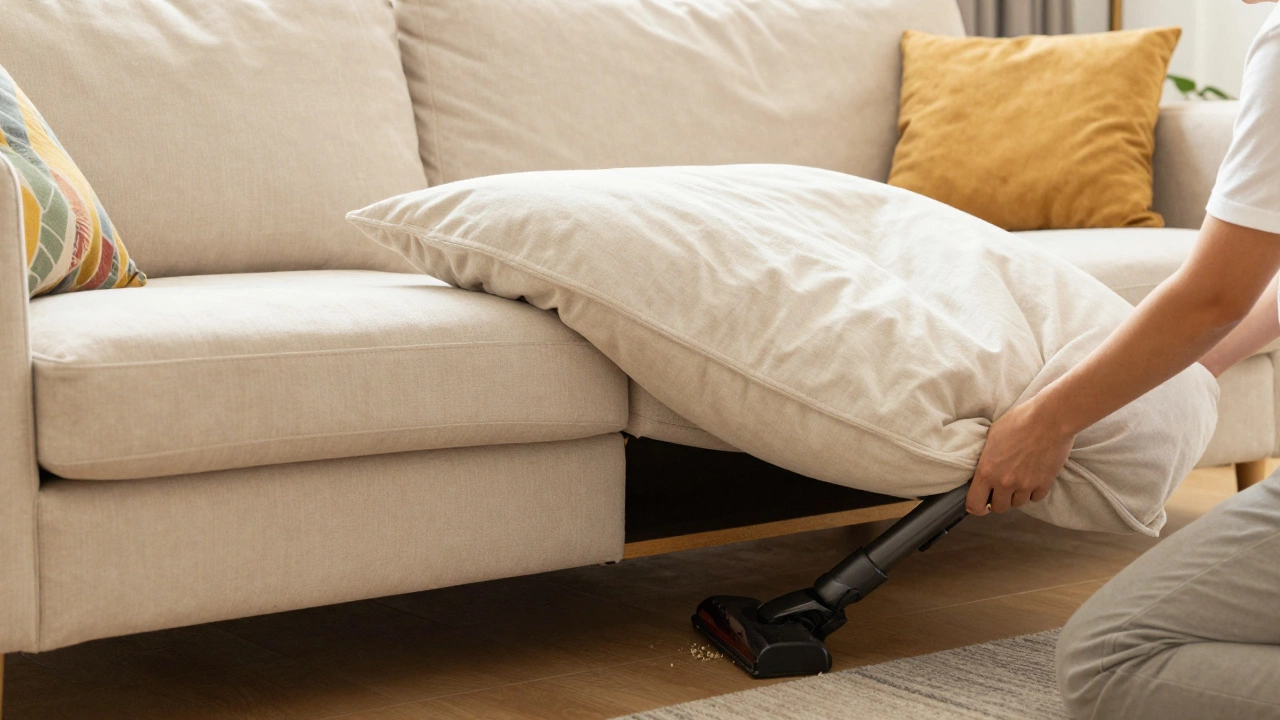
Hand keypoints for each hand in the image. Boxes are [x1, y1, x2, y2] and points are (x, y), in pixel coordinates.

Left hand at [966, 398, 1074, 515]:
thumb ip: (987, 456)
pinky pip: (1035, 497)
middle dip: (999, 500)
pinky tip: (1033, 478)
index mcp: (986, 471)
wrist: (1049, 419)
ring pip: (1018, 504)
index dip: (977, 507)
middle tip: (1002, 489)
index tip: (981, 504)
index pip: (975, 504)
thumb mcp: (992, 436)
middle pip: (999, 508)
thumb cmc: (1018, 421)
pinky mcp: (1044, 484)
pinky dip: (1033, 491)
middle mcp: (1004, 483)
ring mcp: (1025, 485)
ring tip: (1019, 480)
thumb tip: (984, 465)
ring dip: (1017, 495)